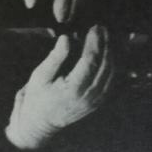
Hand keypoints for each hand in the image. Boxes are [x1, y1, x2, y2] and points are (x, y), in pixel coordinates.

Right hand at [5, 25, 113, 149]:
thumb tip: (66, 38)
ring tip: (107, 37)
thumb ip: (55, 57)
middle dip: (105, 44)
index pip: (90, 62)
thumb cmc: (38, 97)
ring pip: (111, 73)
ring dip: (111, 53)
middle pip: (104, 66)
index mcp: (72, 89)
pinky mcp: (98, 102)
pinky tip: (109, 53)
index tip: (94, 28)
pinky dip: (113, 65)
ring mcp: (95, 101)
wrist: (41, 123)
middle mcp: (88, 97)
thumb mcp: (40, 76)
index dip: (94, 43)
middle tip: (103, 28)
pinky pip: (111, 81)